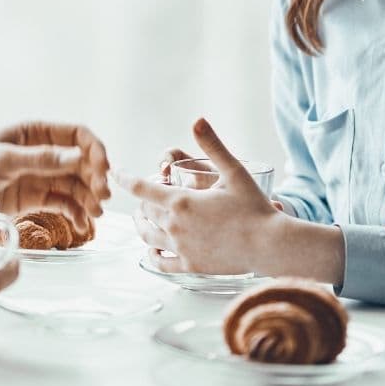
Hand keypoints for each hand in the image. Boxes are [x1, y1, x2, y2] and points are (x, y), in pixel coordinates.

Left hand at [0, 121, 110, 235]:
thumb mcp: (1, 160)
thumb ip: (39, 159)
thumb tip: (78, 156)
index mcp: (33, 131)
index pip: (77, 134)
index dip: (95, 150)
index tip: (103, 171)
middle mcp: (40, 152)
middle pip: (81, 162)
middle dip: (95, 178)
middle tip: (102, 200)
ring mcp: (37, 176)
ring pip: (75, 185)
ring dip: (89, 198)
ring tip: (94, 216)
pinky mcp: (32, 199)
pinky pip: (62, 204)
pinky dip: (75, 214)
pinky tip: (81, 226)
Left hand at [120, 118, 300, 274]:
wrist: (269, 245)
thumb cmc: (254, 206)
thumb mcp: (234, 171)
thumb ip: (213, 145)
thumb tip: (197, 119)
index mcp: (181, 201)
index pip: (141, 188)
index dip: (125, 178)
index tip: (115, 172)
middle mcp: (175, 226)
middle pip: (145, 212)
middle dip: (141, 202)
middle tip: (144, 196)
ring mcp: (181, 248)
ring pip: (148, 237)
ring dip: (142, 226)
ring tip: (143, 219)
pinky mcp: (191, 266)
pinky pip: (161, 263)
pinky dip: (152, 255)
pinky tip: (153, 250)